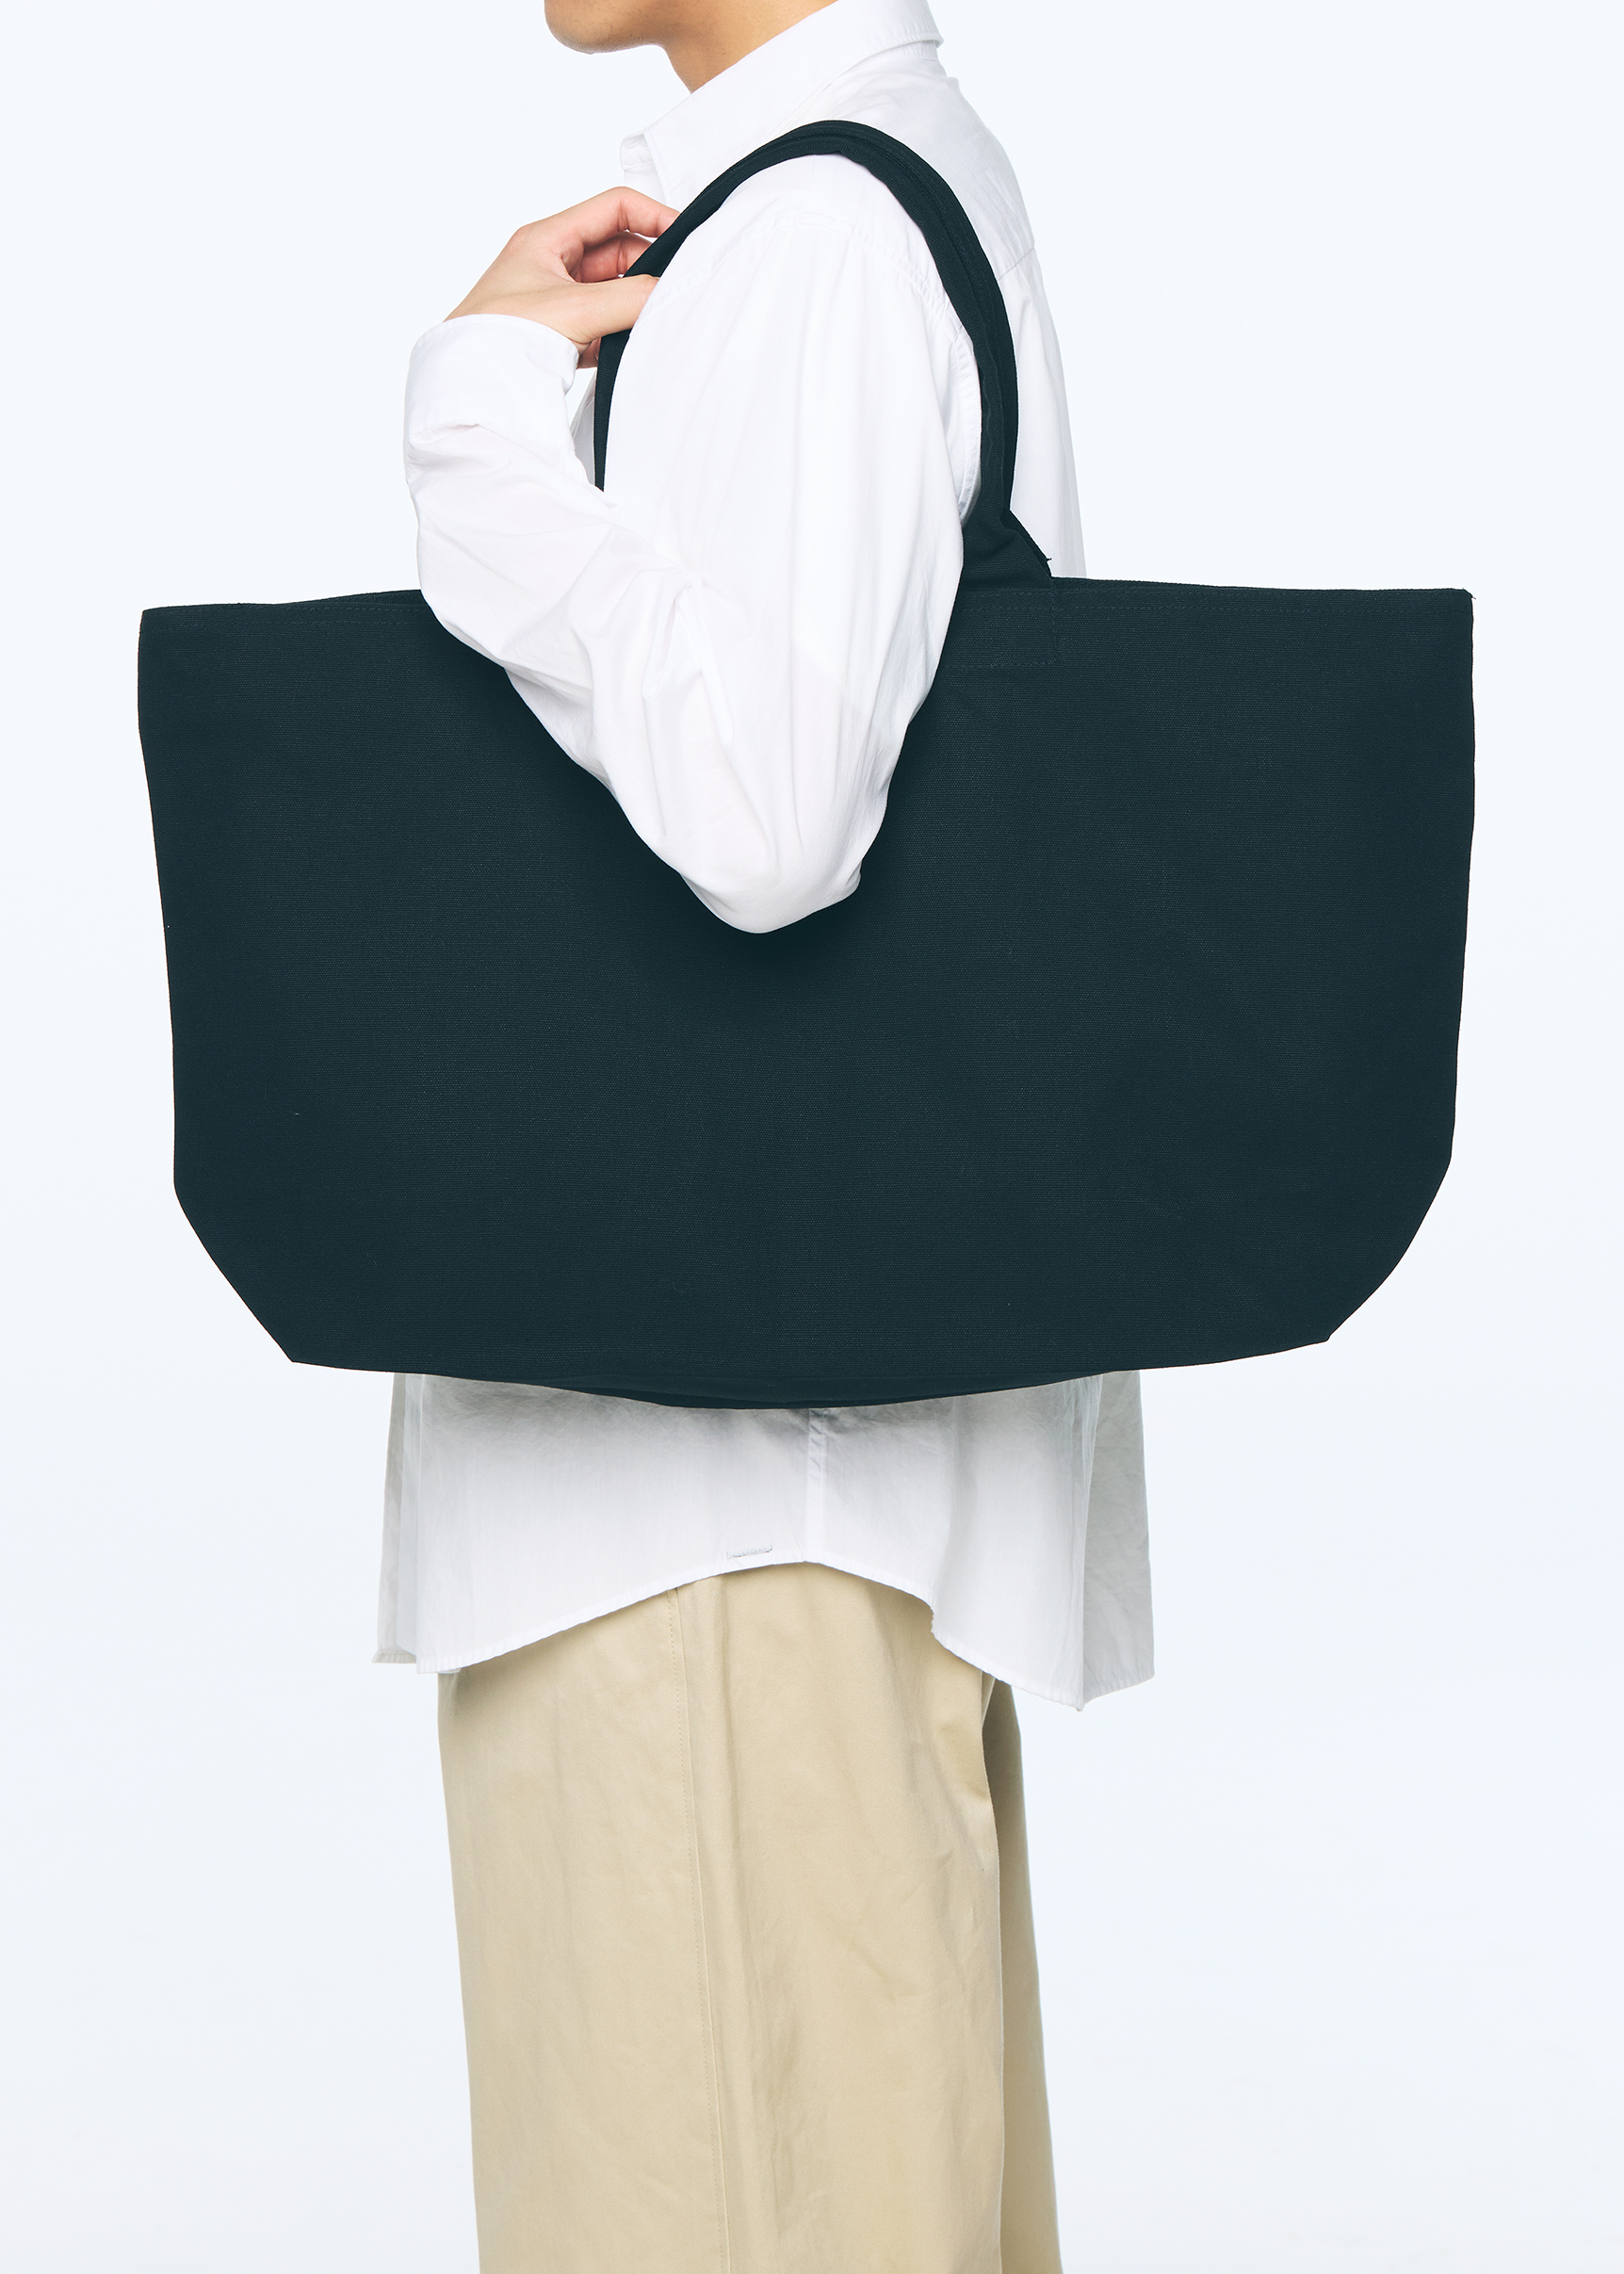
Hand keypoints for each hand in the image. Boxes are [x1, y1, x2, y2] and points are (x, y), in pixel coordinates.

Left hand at [448, 188, 678, 365]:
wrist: (468, 390)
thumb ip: (631, 298)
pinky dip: (622, 333)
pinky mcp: (561, 336)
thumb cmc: (498, 339)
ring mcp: (558, 302)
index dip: (654, 216)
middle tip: (676, 290)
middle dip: (649, 269)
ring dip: (636, 305)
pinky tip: (632, 347)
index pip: (614, 208)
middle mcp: (552, 264)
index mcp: (548, 239)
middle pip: (620, 251)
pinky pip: (604, 324)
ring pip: (614, 291)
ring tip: (656, 320)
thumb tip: (673, 292)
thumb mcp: (575, 310)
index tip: (686, 238)